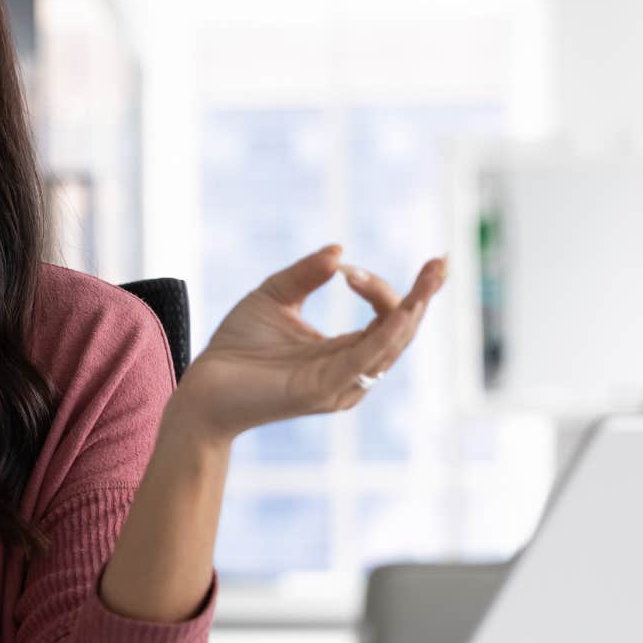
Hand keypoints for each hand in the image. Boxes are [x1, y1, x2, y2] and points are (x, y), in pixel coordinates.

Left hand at [170, 245, 447, 442]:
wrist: (201, 386)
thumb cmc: (235, 348)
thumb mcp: (272, 297)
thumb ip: (305, 274)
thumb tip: (339, 251)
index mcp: (342, 352)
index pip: (386, 319)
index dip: (386, 289)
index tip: (351, 267)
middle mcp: (349, 372)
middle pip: (400, 332)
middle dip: (423, 296)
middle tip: (441, 262)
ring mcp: (340, 385)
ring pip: (391, 346)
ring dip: (410, 310)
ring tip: (429, 278)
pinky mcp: (322, 390)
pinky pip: (365, 361)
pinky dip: (386, 334)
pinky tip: (401, 310)